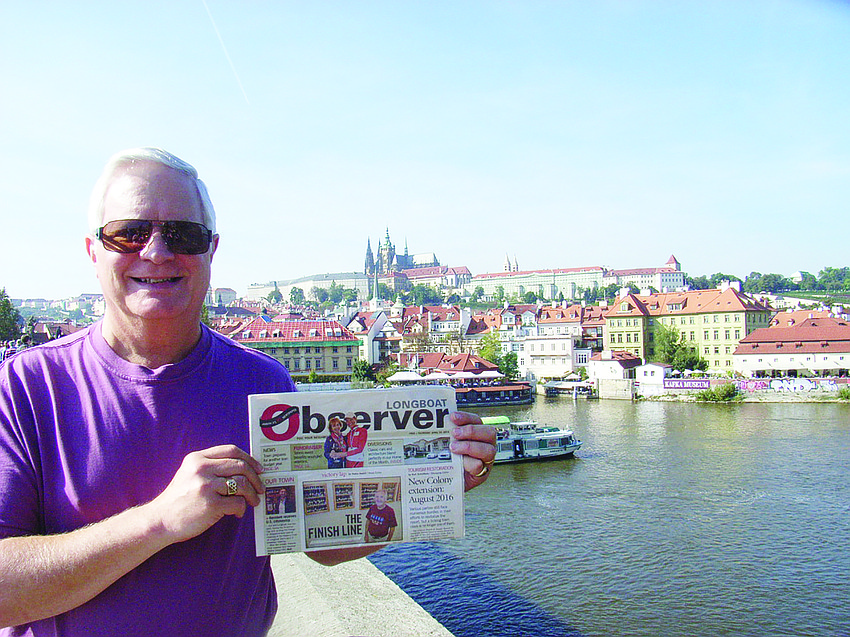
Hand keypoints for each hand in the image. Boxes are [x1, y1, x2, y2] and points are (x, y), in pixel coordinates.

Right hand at [144, 445, 264, 542]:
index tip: (258, 468)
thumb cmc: (179, 499)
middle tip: (260, 488)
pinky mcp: (211, 504)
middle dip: (255, 478)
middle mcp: (201, 469)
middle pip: (240, 466)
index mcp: (197, 459)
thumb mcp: (189, 474)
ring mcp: (206, 486)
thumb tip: (245, 468)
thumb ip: (211, 467)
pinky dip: (241, 508)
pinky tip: (237, 513)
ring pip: (242, 484)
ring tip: (253, 501)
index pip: (231, 450)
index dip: (249, 458)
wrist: (159, 521)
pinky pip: (237, 502)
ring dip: (252, 494)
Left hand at [448, 411, 496, 490]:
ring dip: (470, 447)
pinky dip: (471, 464)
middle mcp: (486, 445)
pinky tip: (461, 463)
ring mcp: (486, 459)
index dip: (466, 417)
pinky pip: (481, 467)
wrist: (450, 481)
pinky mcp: (482, 473)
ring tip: (454, 448)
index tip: (453, 417)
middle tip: (454, 433)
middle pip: (489, 432)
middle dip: (471, 431)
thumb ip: (447, 434)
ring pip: (488, 450)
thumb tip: (438, 425)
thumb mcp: (448, 444)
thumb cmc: (451, 460)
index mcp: (478, 434)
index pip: (477, 421)